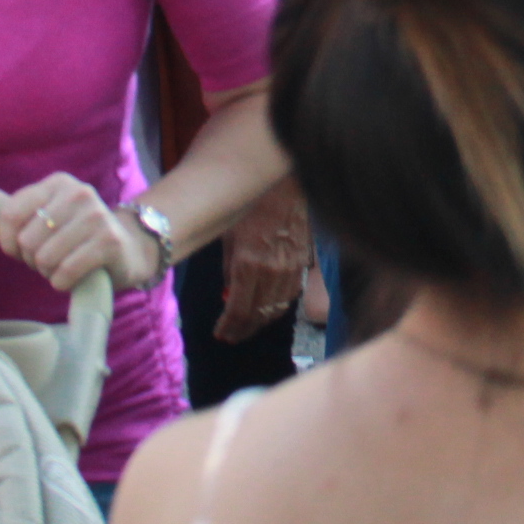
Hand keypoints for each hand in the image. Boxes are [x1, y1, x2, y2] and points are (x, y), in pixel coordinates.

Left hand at [0, 171, 157, 293]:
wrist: (127, 248)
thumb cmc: (71, 232)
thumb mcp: (35, 210)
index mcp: (55, 182)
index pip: (8, 213)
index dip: (9, 241)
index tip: (22, 247)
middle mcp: (78, 192)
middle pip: (27, 241)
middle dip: (33, 259)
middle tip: (52, 256)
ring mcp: (97, 216)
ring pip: (45, 258)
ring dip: (50, 272)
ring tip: (66, 263)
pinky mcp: (109, 243)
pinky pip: (64, 273)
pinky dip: (64, 282)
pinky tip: (78, 274)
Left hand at [214, 181, 310, 342]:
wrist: (288, 186)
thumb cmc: (251, 204)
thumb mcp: (230, 234)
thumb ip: (229, 267)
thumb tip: (228, 293)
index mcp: (248, 264)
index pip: (238, 309)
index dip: (229, 326)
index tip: (220, 333)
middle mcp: (271, 273)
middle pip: (257, 315)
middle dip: (242, 329)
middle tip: (231, 336)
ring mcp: (290, 271)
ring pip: (277, 310)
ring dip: (260, 322)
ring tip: (247, 328)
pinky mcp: (303, 265)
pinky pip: (291, 296)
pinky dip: (278, 308)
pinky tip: (269, 310)